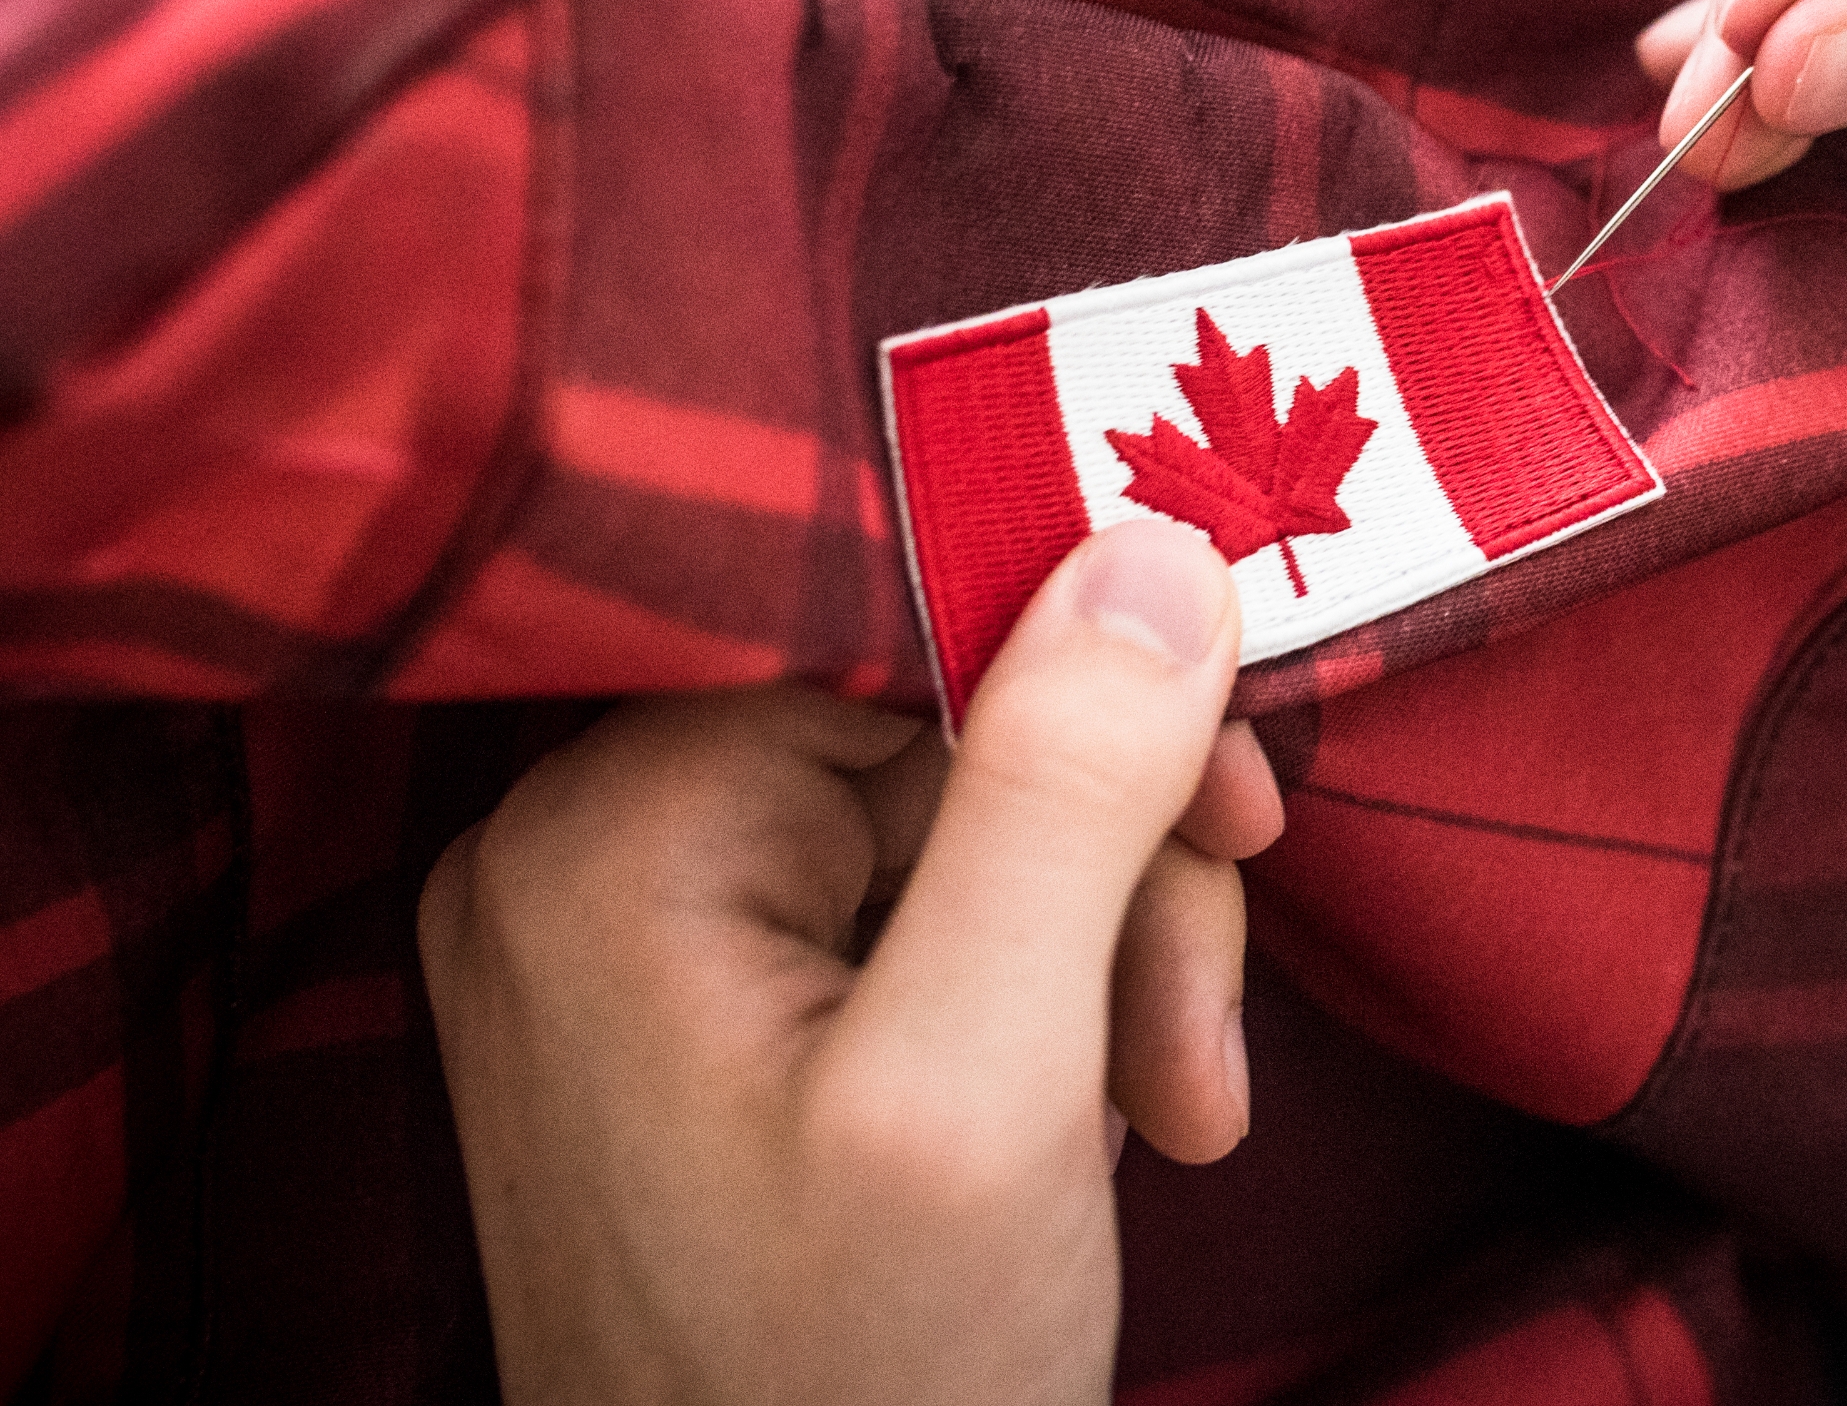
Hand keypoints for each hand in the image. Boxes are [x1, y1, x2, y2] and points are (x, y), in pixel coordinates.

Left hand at [418, 522, 1282, 1405]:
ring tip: (1172, 1113)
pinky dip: (1048, 1012)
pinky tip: (1098, 1128)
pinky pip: (926, 928)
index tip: (1240, 803)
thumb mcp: (995, 1083)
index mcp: (609, 839)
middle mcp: (593, 860)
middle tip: (1197, 1045)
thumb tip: (1147, 539)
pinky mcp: (717, 1025)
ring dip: (1109, 962)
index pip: (899, 636)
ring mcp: (647, 950)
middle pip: (949, 744)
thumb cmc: (862, 1387)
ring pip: (965, 836)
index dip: (1097, 691)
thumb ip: (1063, 799)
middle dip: (1120, 880)